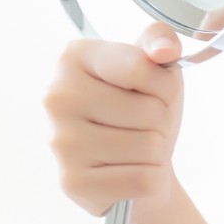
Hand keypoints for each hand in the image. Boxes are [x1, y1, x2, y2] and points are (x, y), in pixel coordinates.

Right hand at [44, 23, 184, 215]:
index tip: (150, 90)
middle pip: (149, 111)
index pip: (140, 67)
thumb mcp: (157, 67)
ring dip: (156, 151)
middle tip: (142, 125)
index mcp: (73, 58)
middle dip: (160, 121)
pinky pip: (143, 179)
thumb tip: (165, 49)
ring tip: (135, 148)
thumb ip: (161, 41)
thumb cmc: (144, 110)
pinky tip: (128, 172)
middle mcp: (57, 97)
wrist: (137, 165)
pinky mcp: (72, 183)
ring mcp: (61, 142)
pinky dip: (150, 179)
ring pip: (149, 146)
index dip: (163, 84)